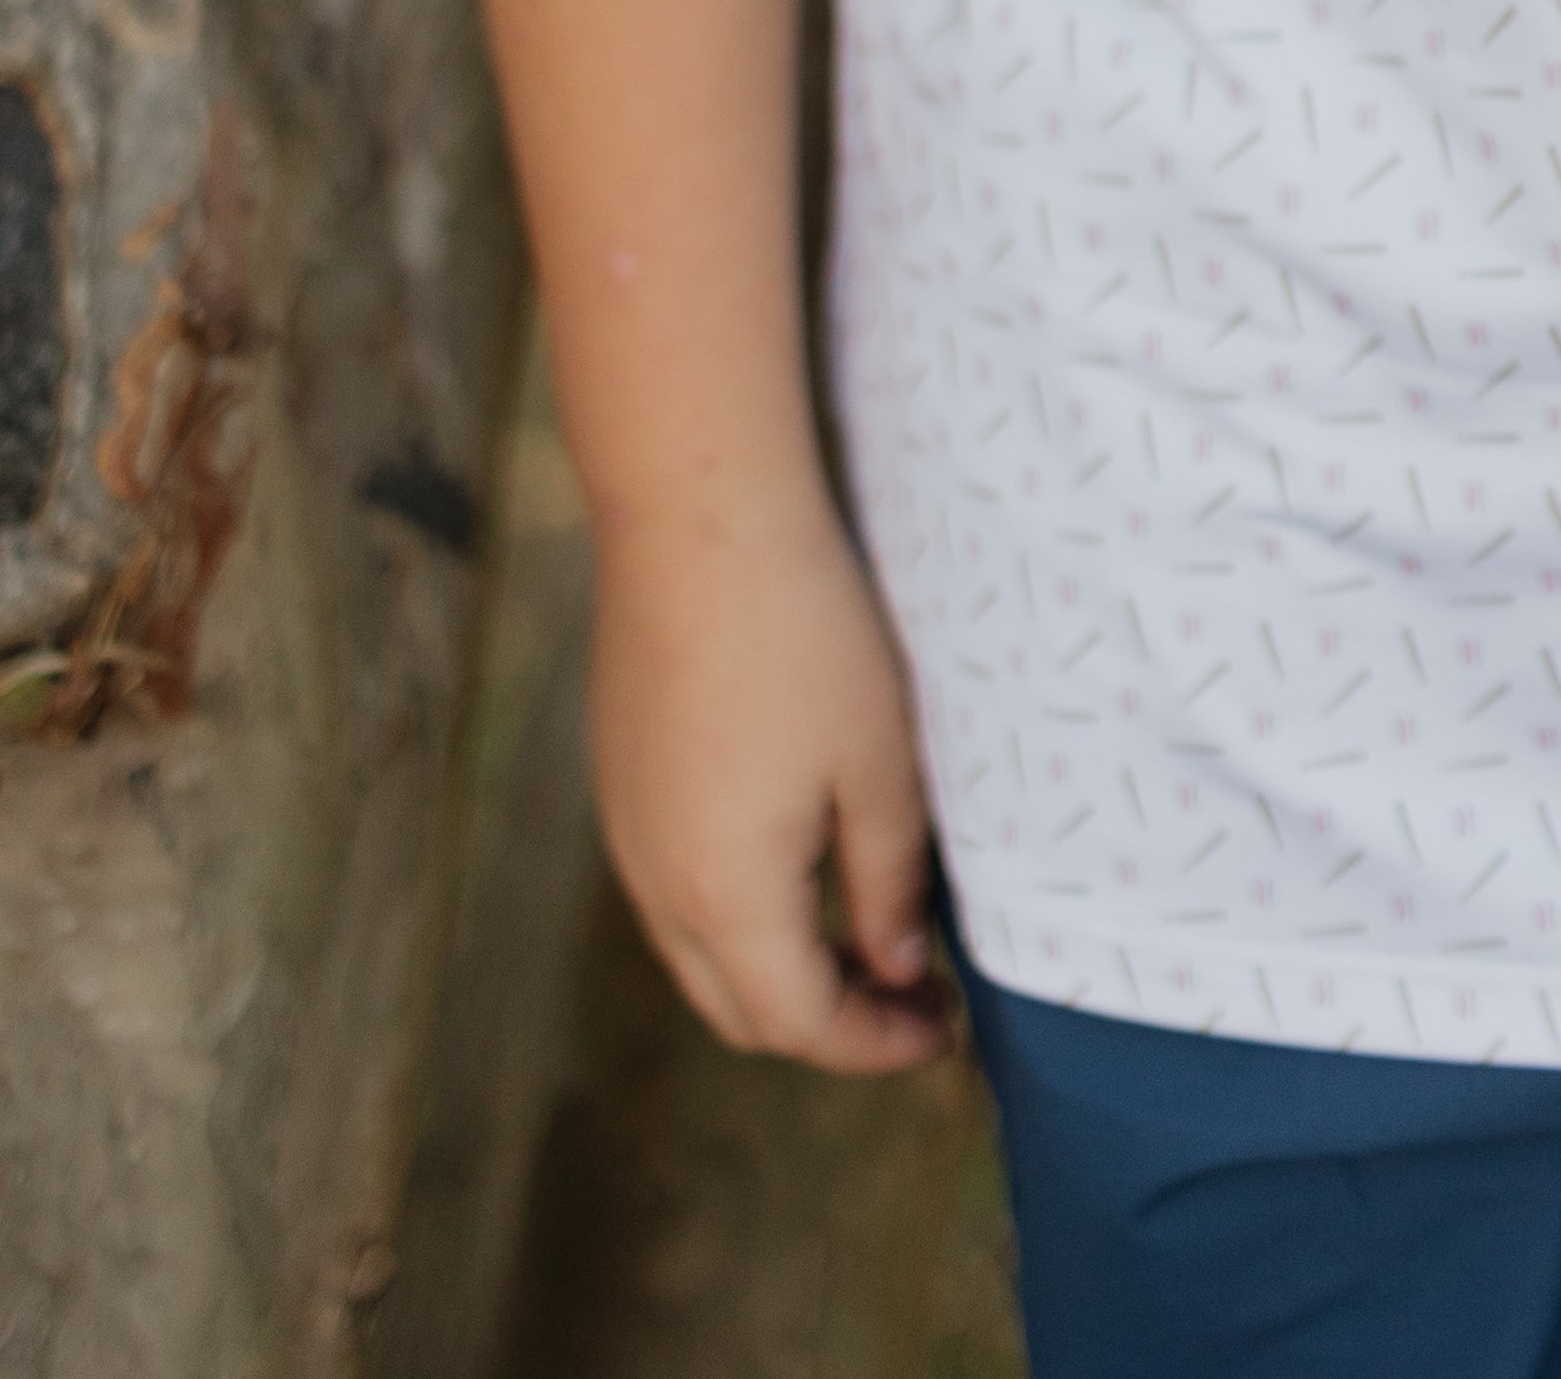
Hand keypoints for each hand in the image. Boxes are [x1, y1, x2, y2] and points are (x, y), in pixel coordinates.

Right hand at [588, 495, 950, 1071]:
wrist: (698, 517)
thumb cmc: (806, 634)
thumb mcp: (879, 763)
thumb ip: (888, 882)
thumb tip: (897, 965)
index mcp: (727, 897)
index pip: (802, 1026)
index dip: (876, 1044)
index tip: (942, 1026)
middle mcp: (658, 885)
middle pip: (741, 1011)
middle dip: (828, 1022)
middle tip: (911, 993)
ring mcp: (626, 832)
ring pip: (700, 954)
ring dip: (779, 969)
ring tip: (863, 929)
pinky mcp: (618, 780)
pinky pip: (674, 889)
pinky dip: (738, 911)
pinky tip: (795, 858)